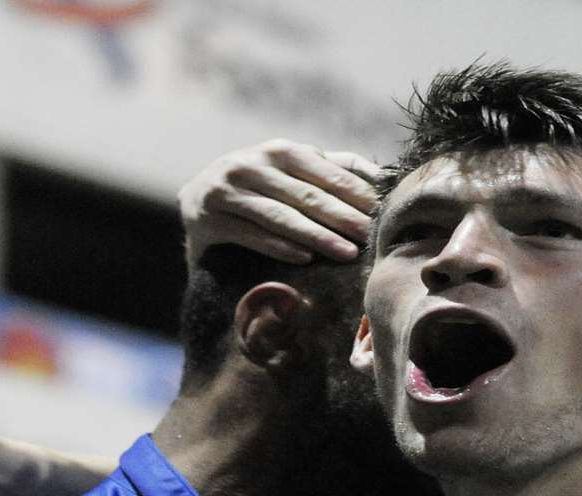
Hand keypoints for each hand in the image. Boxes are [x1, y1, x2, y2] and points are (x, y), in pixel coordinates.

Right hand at [179, 140, 379, 266]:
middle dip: (342, 216)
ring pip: (280, 216)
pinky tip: (305, 259)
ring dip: (317, 235)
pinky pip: (251, 236)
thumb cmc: (260, 188)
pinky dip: (279, 247)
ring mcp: (227, 192)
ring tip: (346, 253)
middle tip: (371, 236)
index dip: (356, 192)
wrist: (198, 203)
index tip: (383, 213)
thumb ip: (334, 169)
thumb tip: (383, 175)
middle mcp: (250, 165)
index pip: (324, 172)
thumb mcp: (292, 171)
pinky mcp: (210, 220)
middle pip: (306, 194)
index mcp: (278, 151)